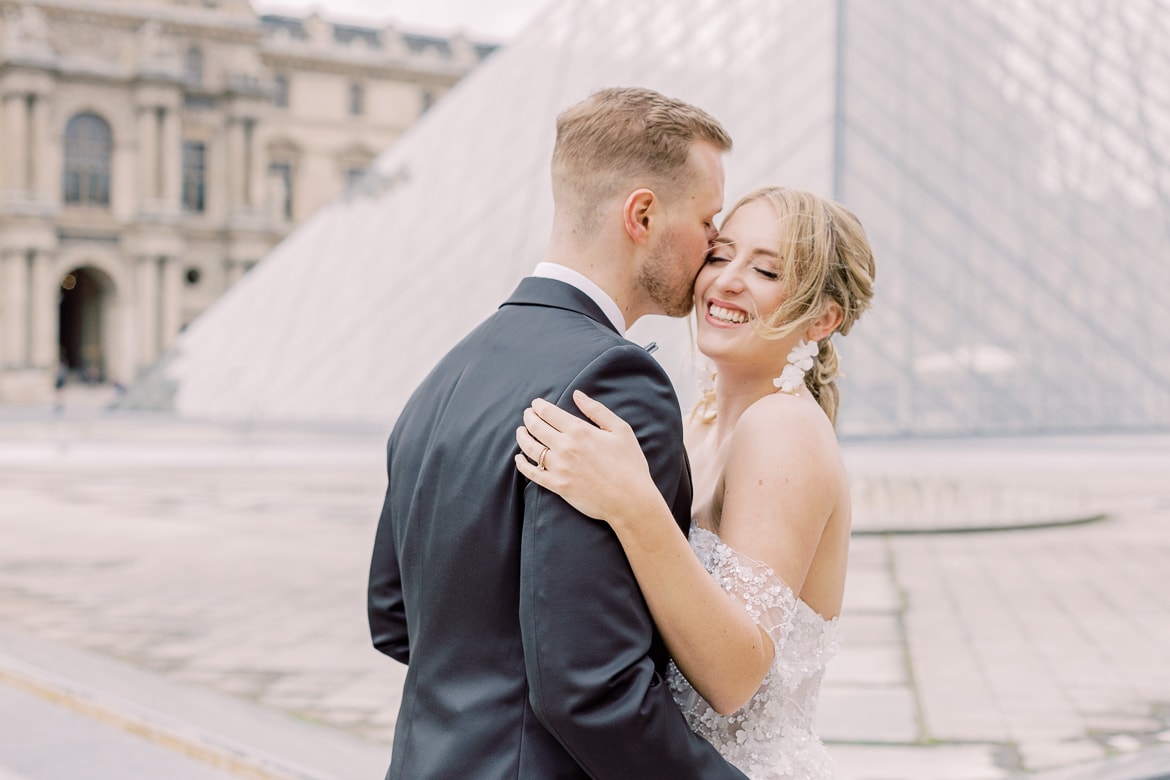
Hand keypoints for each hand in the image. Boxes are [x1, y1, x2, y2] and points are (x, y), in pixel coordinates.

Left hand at [515, 390, 659, 527]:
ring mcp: (559, 467)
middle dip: (529, 417)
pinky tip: (518, 458)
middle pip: (536, 427)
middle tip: (528, 414)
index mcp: (579, 431)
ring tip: (521, 431)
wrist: (630, 500)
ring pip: (529, 447)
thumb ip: (597, 410)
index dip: (539, 405)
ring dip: (522, 436)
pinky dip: (521, 464)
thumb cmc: (629, 464)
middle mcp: (565, 447)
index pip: (549, 412)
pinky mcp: (557, 486)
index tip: (536, 403)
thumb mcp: (620, 430)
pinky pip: (532, 473)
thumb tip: (577, 394)